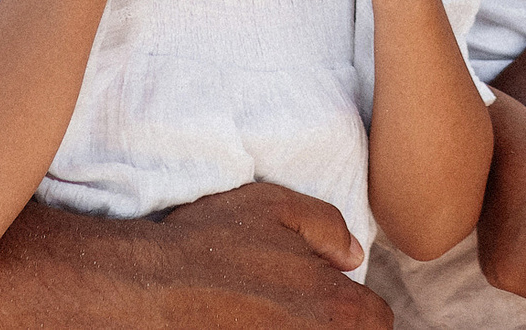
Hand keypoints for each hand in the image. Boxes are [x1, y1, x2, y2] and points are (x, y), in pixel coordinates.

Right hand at [144, 180, 390, 328]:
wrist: (147, 289)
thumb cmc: (209, 244)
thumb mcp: (274, 206)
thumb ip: (327, 225)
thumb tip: (352, 254)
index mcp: (336, 308)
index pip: (377, 321)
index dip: (357, 306)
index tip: (331, 296)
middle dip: (330, 322)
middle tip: (296, 306)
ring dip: (298, 328)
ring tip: (269, 315)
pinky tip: (245, 322)